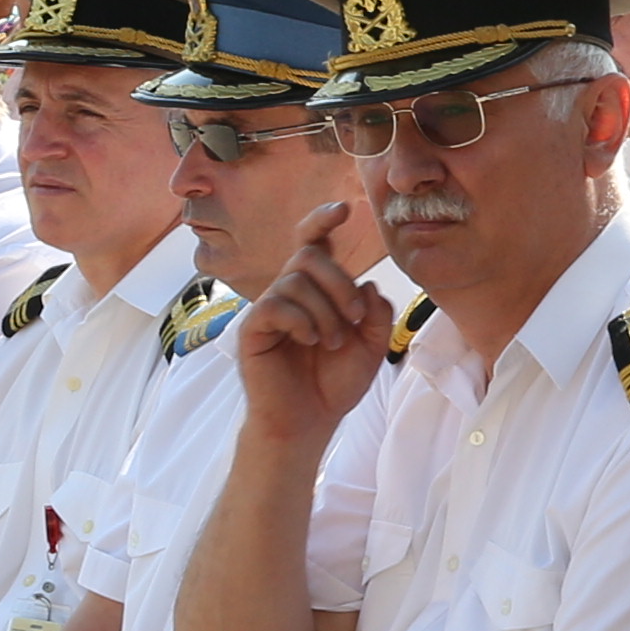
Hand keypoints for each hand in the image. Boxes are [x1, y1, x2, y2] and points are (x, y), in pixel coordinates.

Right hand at [236, 200, 400, 444]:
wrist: (309, 421)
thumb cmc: (334, 382)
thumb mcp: (372, 347)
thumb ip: (377, 314)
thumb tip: (368, 284)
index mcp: (316, 291)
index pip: (314, 244)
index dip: (323, 221)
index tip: (344, 209)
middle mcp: (290, 293)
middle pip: (308, 255)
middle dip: (339, 282)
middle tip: (355, 317)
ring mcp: (268, 310)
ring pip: (295, 281)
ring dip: (325, 312)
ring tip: (332, 343)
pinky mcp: (253, 329)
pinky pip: (275, 305)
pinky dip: (302, 321)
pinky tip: (310, 342)